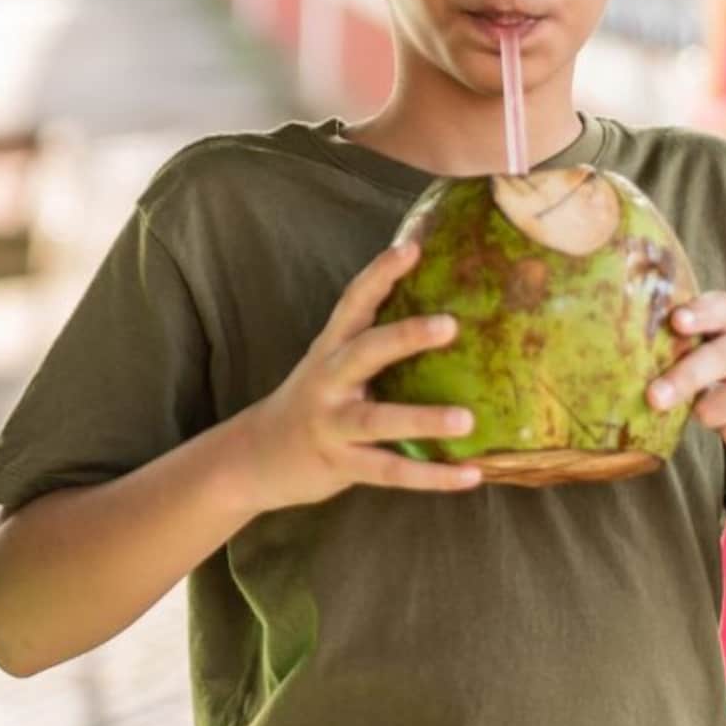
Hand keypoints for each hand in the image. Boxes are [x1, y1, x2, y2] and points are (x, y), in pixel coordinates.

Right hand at [231, 242, 481, 514]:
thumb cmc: (313, 404)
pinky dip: (433, 476)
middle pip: (364, 353)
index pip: (353, 303)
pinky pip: (390, 471)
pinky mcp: (340, 464)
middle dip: (405, 337)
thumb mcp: (331, 367)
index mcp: (330, 350)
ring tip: (467, 419)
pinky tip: (472, 475)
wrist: (253, 457)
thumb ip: (372, 348)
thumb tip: (448, 320)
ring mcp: (331, 424)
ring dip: (422, 419)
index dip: (379, 274)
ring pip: (377, 420)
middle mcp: (327, 381)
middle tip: (450, 324)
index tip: (411, 248)